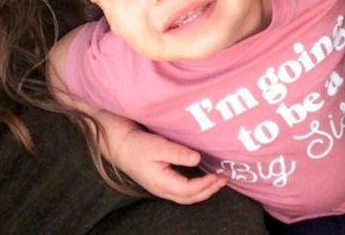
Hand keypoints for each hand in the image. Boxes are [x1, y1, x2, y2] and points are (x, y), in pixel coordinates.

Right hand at [110, 126, 225, 203]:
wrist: (121, 148)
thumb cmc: (138, 146)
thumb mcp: (158, 146)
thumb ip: (178, 153)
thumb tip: (197, 158)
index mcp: (162, 182)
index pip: (189, 190)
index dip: (205, 185)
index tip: (218, 175)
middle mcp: (162, 190)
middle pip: (189, 198)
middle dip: (209, 191)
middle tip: (223, 180)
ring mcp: (161, 188)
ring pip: (186, 197)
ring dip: (203, 191)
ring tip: (217, 180)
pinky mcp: (162, 183)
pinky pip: (182, 191)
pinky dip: (195, 188)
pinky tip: (202, 178)